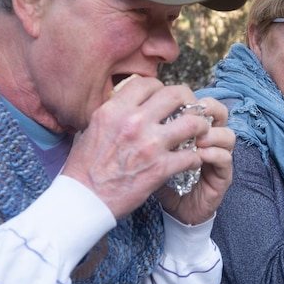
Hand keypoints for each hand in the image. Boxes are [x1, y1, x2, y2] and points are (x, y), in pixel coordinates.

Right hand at [62, 77, 217, 218]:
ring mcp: (149, 145)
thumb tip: (130, 103)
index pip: (148, 83)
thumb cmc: (85, 167)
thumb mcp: (94, 128)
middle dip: (189, 100)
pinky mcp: (160, 168)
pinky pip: (191, 156)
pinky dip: (195, 158)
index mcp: (115, 110)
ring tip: (199, 133)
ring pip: (192, 123)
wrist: (83, 200)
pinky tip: (191, 161)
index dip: (161, 88)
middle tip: (192, 110)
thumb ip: (115, 113)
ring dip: (200, 127)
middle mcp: (133, 122)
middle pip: (176, 95)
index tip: (166, 99)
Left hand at [155, 98, 234, 224]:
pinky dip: (214, 153)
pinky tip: (199, 155)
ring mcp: (218, 158)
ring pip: (228, 135)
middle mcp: (210, 141)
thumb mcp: (151, 153)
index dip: (194, 99)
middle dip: (209, 109)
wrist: (173, 212)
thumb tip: (136, 111)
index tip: (175, 102)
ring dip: (212, 133)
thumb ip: (151, 133)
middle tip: (193, 113)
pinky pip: (225, 158)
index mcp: (195, 131)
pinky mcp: (222, 177)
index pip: (202, 105)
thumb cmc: (162, 180)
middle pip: (220, 113)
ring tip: (196, 139)